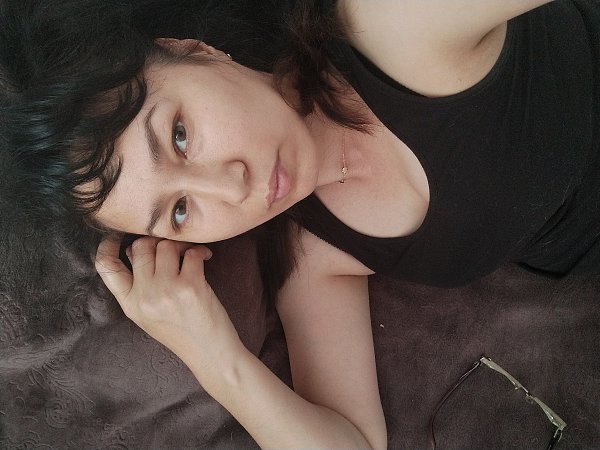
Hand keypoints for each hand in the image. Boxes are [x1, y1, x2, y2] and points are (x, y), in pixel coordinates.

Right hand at [95, 235, 241, 373]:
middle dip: (158, 243)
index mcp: (129, 304)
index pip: (106, 267)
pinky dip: (200, 252)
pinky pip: (192, 253)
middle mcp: (144, 297)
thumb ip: (138, 286)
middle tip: (174, 250)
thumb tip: (134, 248)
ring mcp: (166, 291)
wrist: (209, 353)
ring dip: (181, 246)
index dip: (108, 245)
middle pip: (141, 247)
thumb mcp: (148, 314)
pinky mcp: (190, 287)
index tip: (120, 236)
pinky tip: (205, 259)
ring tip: (191, 255)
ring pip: (166, 246)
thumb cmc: (182, 331)